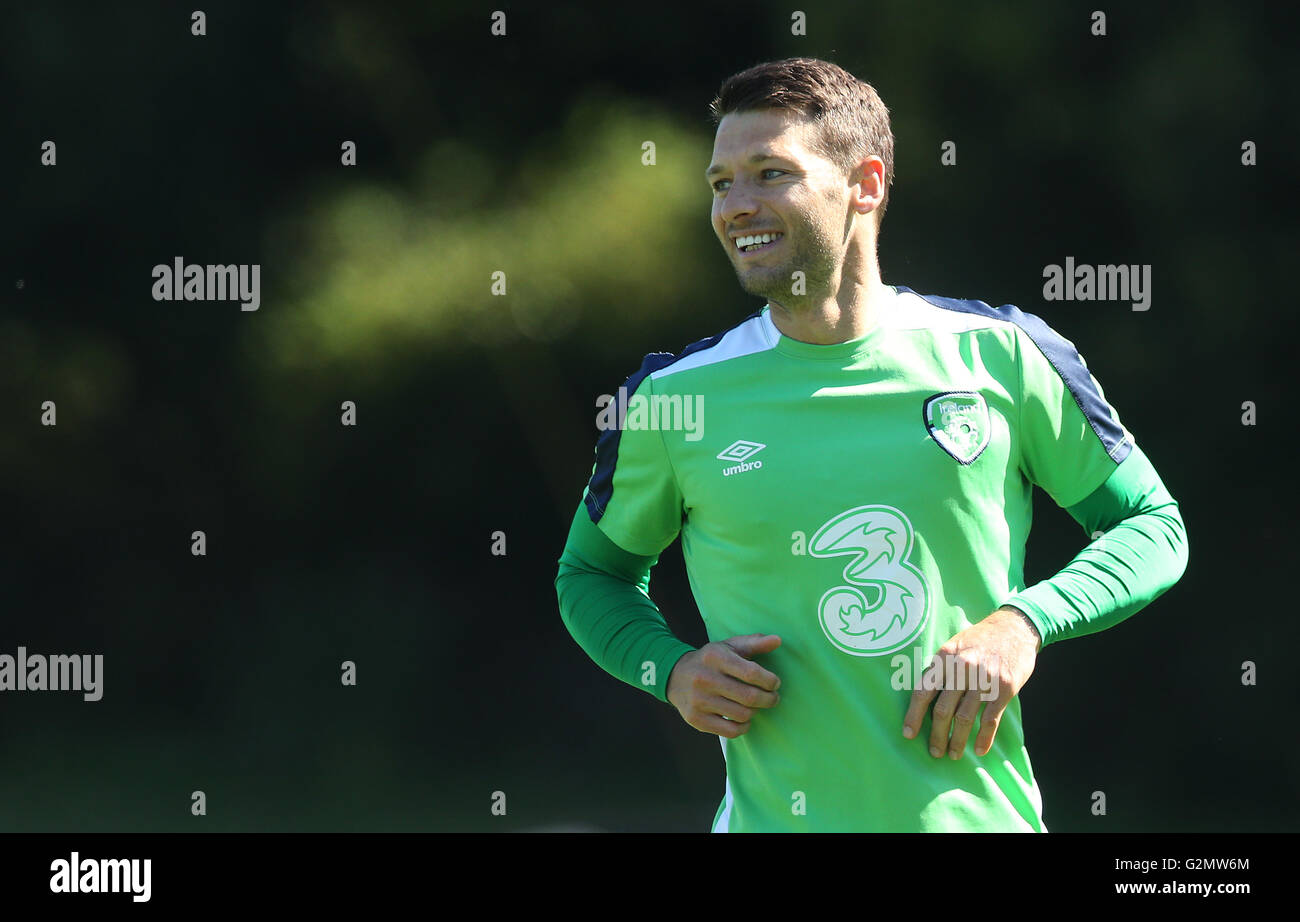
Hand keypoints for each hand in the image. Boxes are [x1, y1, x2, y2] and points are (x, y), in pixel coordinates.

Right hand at [666, 633, 781, 738]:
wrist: (674, 676)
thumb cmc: (710, 660)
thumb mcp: (729, 646)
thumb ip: (755, 642)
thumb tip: (778, 640)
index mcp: (715, 657)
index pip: (752, 673)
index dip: (770, 681)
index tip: (775, 683)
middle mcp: (705, 678)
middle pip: (749, 697)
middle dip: (769, 699)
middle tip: (773, 698)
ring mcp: (699, 701)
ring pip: (742, 715)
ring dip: (755, 712)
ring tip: (755, 705)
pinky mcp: (696, 719)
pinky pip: (730, 731)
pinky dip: (743, 727)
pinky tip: (744, 719)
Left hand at [902, 606, 1039, 759]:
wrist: (1014, 628)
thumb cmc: (978, 639)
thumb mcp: (953, 646)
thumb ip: (939, 669)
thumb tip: (922, 696)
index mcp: (945, 658)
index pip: (923, 692)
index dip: (914, 716)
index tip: (908, 734)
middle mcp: (962, 669)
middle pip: (943, 710)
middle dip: (936, 735)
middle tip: (934, 752)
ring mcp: (984, 680)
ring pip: (965, 718)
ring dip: (957, 741)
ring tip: (952, 755)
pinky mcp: (1004, 689)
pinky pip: (990, 719)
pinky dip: (984, 738)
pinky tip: (978, 750)